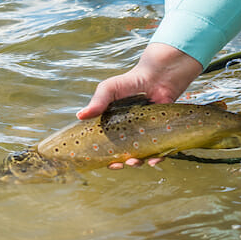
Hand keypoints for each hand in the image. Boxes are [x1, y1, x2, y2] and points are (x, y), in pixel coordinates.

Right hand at [78, 42, 203, 168]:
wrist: (157, 76)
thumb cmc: (131, 82)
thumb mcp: (109, 89)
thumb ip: (97, 102)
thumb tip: (79, 115)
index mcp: (113, 125)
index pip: (107, 145)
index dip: (106, 157)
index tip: (107, 162)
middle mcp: (128, 132)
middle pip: (124, 154)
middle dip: (122, 163)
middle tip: (122, 163)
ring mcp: (144, 133)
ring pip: (141, 155)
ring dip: (138, 163)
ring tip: (136, 161)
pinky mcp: (160, 133)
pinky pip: (159, 150)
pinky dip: (157, 157)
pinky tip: (156, 158)